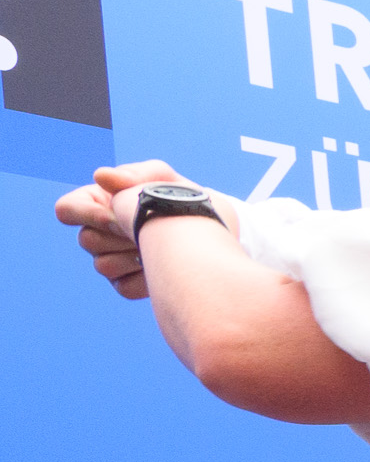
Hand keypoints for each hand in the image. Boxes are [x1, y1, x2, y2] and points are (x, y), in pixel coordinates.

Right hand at [56, 162, 188, 301]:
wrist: (212, 233)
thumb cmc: (182, 200)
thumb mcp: (162, 177)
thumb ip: (133, 174)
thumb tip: (101, 176)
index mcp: (99, 203)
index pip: (67, 209)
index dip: (86, 213)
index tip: (115, 214)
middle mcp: (101, 233)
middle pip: (86, 240)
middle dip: (122, 234)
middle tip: (152, 230)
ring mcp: (113, 260)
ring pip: (103, 266)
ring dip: (137, 256)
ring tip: (164, 247)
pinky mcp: (129, 284)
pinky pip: (124, 287)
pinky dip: (148, 277)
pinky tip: (168, 266)